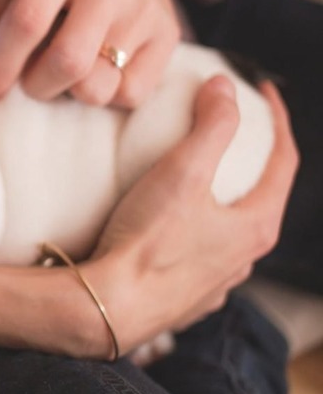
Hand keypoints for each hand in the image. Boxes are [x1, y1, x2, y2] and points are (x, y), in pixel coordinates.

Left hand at [0, 0, 217, 109]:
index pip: (28, 20)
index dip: (0, 64)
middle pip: (67, 61)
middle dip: (37, 84)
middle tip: (29, 80)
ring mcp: (146, 5)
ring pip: (99, 85)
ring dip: (70, 93)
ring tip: (64, 72)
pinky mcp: (169, 34)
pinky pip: (131, 94)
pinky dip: (107, 94)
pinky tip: (98, 70)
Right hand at [0, 77, 297, 358]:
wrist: (108, 306)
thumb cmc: (147, 242)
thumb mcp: (182, 172)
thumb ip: (210, 126)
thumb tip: (225, 87)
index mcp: (256, 226)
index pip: (284, 161)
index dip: (277, 120)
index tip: (263, 91)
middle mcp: (245, 259)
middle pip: (261, 197)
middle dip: (251, 161)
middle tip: (230, 132)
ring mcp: (216, 283)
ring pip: (230, 231)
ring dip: (223, 200)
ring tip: (197, 179)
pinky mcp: (185, 298)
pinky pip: (200, 256)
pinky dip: (195, 231)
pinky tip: (170, 226)